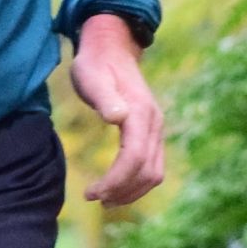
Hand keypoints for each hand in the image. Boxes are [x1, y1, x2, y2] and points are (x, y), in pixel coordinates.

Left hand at [73, 14, 165, 206]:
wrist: (111, 48)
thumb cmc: (96, 63)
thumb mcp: (90, 76)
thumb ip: (104, 97)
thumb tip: (117, 118)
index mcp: (141, 112)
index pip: (134, 158)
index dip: (115, 180)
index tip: (91, 193)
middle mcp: (154, 123)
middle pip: (147, 171)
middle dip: (122, 190)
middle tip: (93, 198)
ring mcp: (155, 129)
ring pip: (154, 172)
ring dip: (131, 191)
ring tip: (104, 199)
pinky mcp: (150, 133)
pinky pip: (151, 165)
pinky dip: (136, 182)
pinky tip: (116, 187)